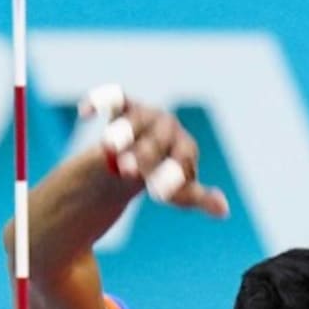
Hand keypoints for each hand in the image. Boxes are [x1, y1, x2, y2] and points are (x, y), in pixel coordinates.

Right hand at [78, 87, 230, 217]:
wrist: (141, 156)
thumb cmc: (163, 175)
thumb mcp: (179, 191)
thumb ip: (196, 198)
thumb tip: (223, 210)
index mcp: (185, 147)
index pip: (183, 159)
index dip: (172, 174)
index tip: (158, 193)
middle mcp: (168, 127)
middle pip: (159, 138)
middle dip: (145, 153)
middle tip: (128, 170)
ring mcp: (146, 115)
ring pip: (137, 118)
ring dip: (124, 130)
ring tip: (110, 146)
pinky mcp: (123, 106)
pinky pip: (113, 98)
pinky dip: (100, 100)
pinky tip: (85, 113)